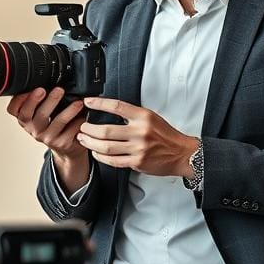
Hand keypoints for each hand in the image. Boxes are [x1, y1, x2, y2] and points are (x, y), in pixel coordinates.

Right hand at [6, 86, 87, 164]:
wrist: (66, 147)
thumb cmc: (53, 124)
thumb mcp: (42, 111)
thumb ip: (40, 98)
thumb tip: (47, 77)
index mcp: (25, 119)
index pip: (14, 110)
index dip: (20, 99)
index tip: (34, 88)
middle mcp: (33, 129)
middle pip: (34, 115)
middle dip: (47, 101)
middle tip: (57, 90)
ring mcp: (47, 137)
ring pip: (57, 122)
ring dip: (68, 110)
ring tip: (78, 102)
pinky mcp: (61, 143)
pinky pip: (71, 131)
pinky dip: (79, 121)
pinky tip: (84, 116)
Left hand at [78, 97, 198, 177]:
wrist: (181, 153)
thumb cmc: (166, 136)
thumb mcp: (151, 118)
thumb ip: (133, 115)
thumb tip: (110, 110)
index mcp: (143, 116)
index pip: (116, 106)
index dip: (99, 103)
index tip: (88, 102)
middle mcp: (140, 131)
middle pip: (106, 130)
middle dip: (89, 129)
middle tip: (82, 127)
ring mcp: (138, 148)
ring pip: (106, 146)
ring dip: (91, 143)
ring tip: (83, 139)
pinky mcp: (137, 162)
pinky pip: (113, 160)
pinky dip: (101, 156)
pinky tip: (96, 153)